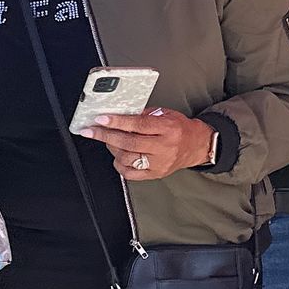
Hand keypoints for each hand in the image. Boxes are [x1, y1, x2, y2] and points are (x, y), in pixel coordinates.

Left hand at [87, 109, 213, 180]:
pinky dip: (120, 164)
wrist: (197, 146)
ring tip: (108, 140)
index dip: (117, 122)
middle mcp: (165, 147)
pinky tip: (118, 156)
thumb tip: (119, 114)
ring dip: (112, 148)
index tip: (101, 119)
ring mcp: (160, 163)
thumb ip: (144, 115)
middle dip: (106, 136)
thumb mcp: (166, 114)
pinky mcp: (156, 174)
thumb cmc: (180, 128)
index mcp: (168, 128)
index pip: (139, 125)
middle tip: (91, 131)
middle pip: (130, 142)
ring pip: (128, 158)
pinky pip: (131, 173)